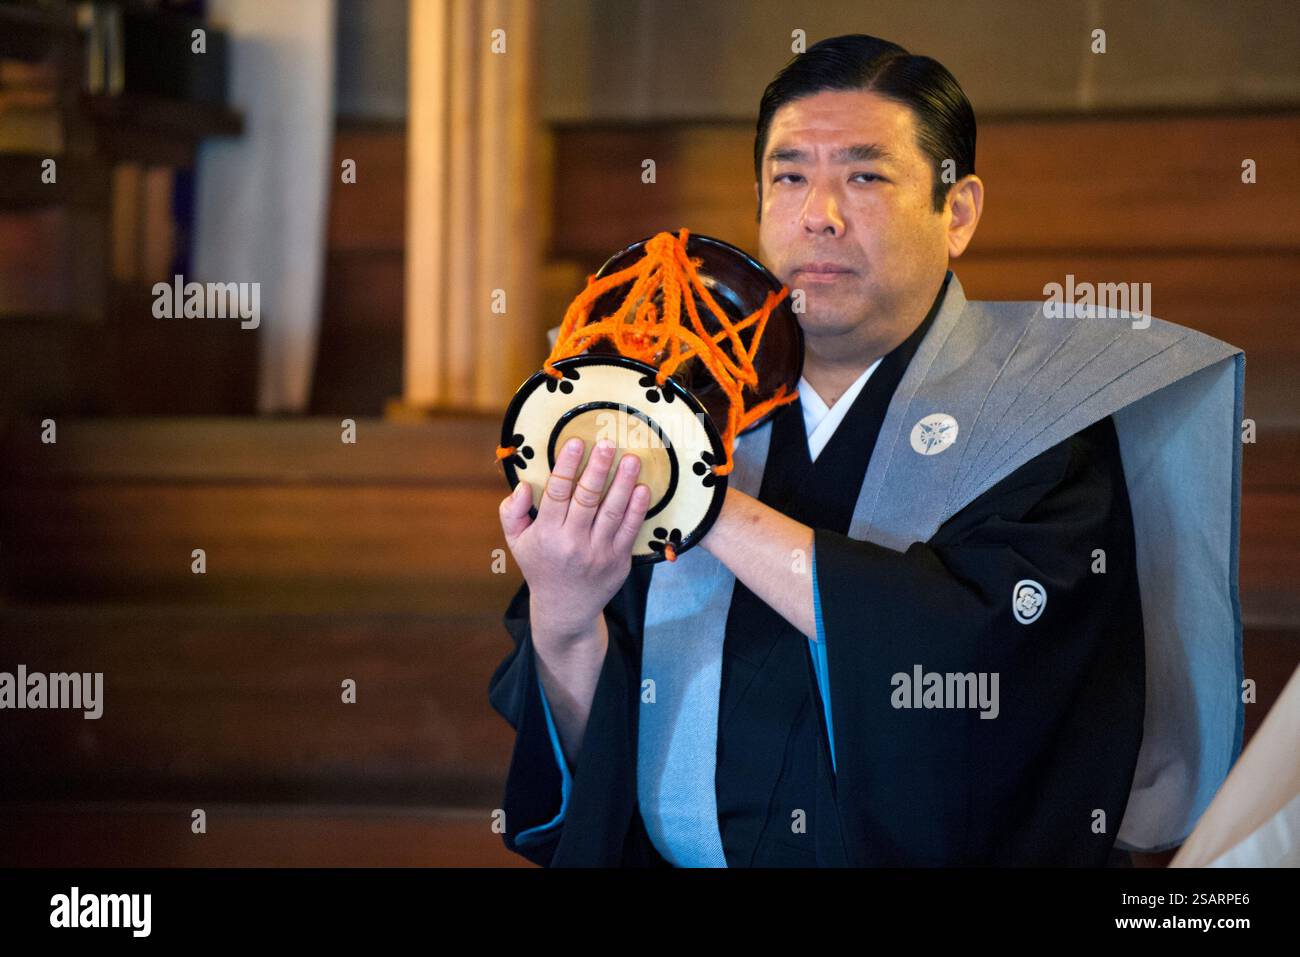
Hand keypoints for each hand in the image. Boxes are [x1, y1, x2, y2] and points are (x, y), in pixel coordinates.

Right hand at [499, 436, 650, 640]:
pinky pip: (630, 530)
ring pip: (613, 512)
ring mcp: (598, 552)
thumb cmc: (541, 566)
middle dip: (598, 469)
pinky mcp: (618, 561)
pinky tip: (643, 488)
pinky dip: (637, 509)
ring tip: (632, 459)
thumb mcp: (516, 542)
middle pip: (587, 499)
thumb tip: (523, 485)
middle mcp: (572, 542)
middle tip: (608, 443)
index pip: (557, 493)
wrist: (565, 608)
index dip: (567, 466)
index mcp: (546, 533)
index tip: (576, 442)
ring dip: (623, 484)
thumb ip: (511, 511)